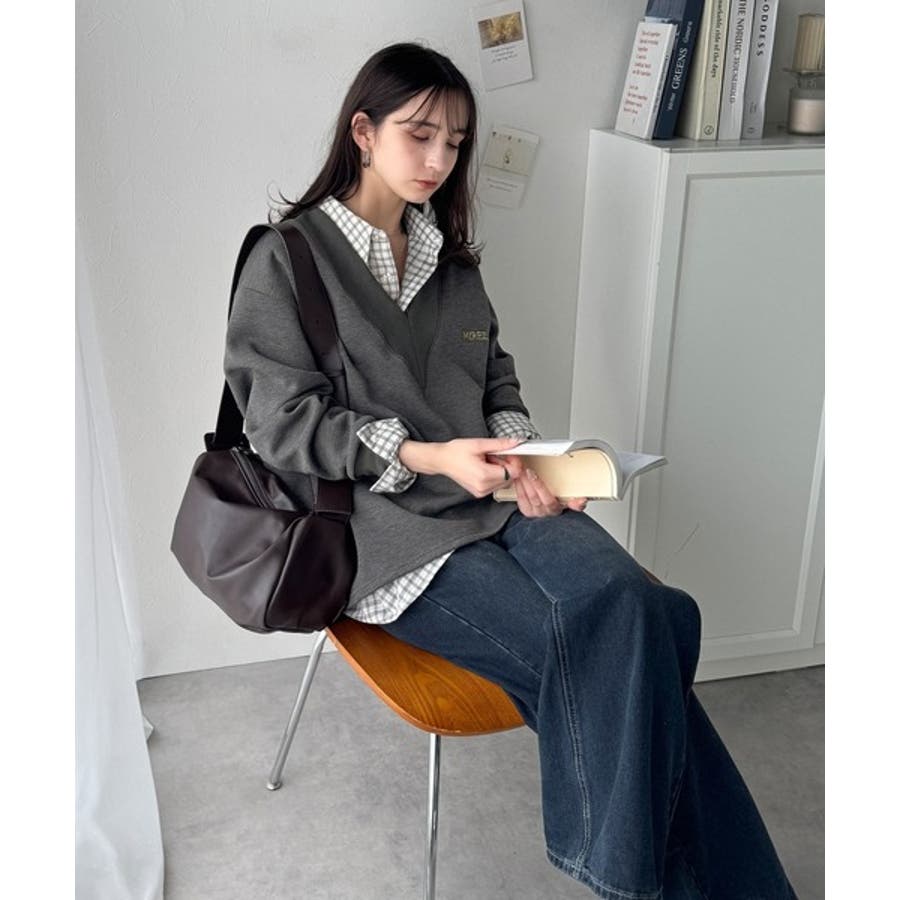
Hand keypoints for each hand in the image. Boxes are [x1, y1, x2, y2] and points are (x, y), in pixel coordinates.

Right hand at [399, 436, 524, 497]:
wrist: (441, 460)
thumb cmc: (455, 452)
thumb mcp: (478, 444)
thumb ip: (500, 444)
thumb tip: (516, 442)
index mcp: (484, 475)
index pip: (512, 473)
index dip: (515, 462)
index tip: (510, 453)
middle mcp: (483, 487)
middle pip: (509, 478)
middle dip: (507, 465)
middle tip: (495, 455)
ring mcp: (481, 492)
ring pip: (504, 482)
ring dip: (501, 470)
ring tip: (488, 461)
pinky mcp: (479, 493)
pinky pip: (495, 485)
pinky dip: (495, 476)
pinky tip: (485, 467)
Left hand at [513, 467, 587, 518]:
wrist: (549, 519)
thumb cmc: (559, 506)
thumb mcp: (570, 504)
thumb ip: (577, 504)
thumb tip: (582, 501)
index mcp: (556, 509)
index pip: (548, 499)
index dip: (539, 486)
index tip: (532, 474)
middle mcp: (544, 512)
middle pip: (534, 495)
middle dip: (528, 480)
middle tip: (524, 467)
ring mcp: (534, 512)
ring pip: (527, 496)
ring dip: (523, 481)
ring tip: (521, 470)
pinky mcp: (526, 511)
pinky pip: (520, 498)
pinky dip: (518, 486)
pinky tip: (518, 478)